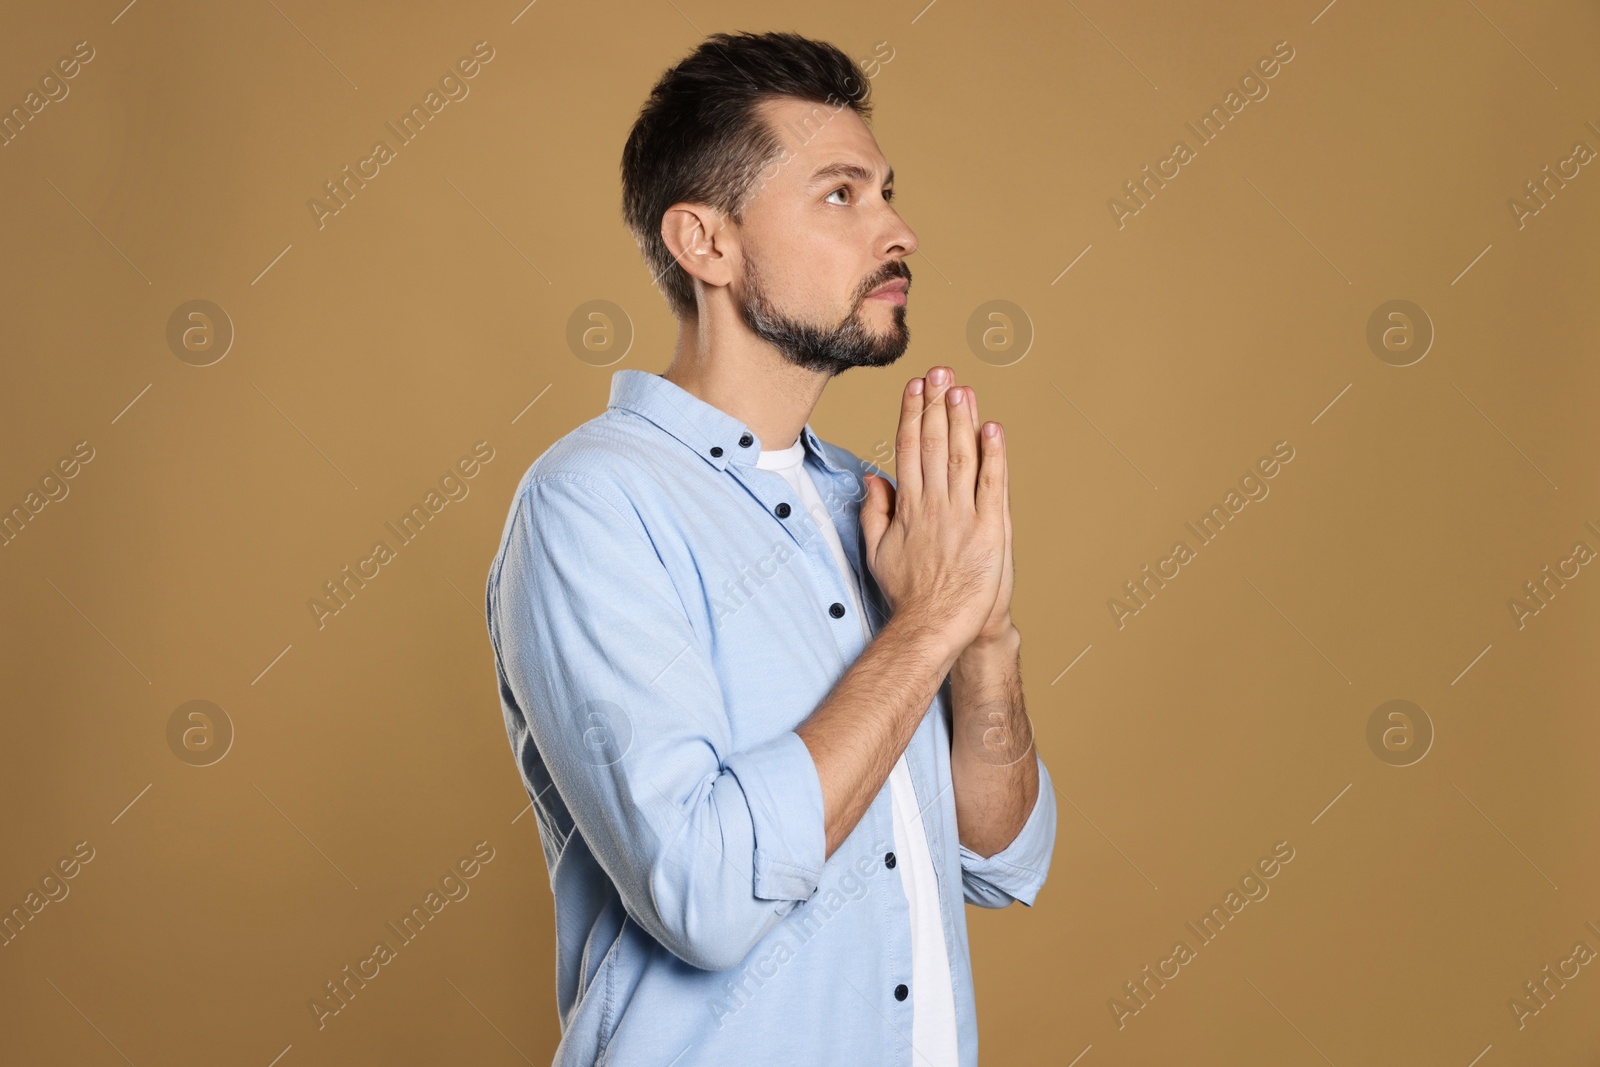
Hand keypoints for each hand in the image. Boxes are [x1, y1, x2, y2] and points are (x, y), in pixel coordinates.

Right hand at [860, 366, 1006, 660]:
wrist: (935, 624)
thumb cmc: (908, 593)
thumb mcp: (877, 552)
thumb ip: (875, 512)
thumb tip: (872, 478)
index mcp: (908, 506)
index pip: (909, 449)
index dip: (913, 414)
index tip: (916, 387)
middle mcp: (934, 504)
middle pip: (935, 444)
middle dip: (936, 404)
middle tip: (940, 372)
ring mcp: (963, 515)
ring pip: (962, 457)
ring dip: (962, 419)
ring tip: (961, 388)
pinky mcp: (990, 529)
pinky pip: (992, 485)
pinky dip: (993, 455)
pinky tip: (992, 428)